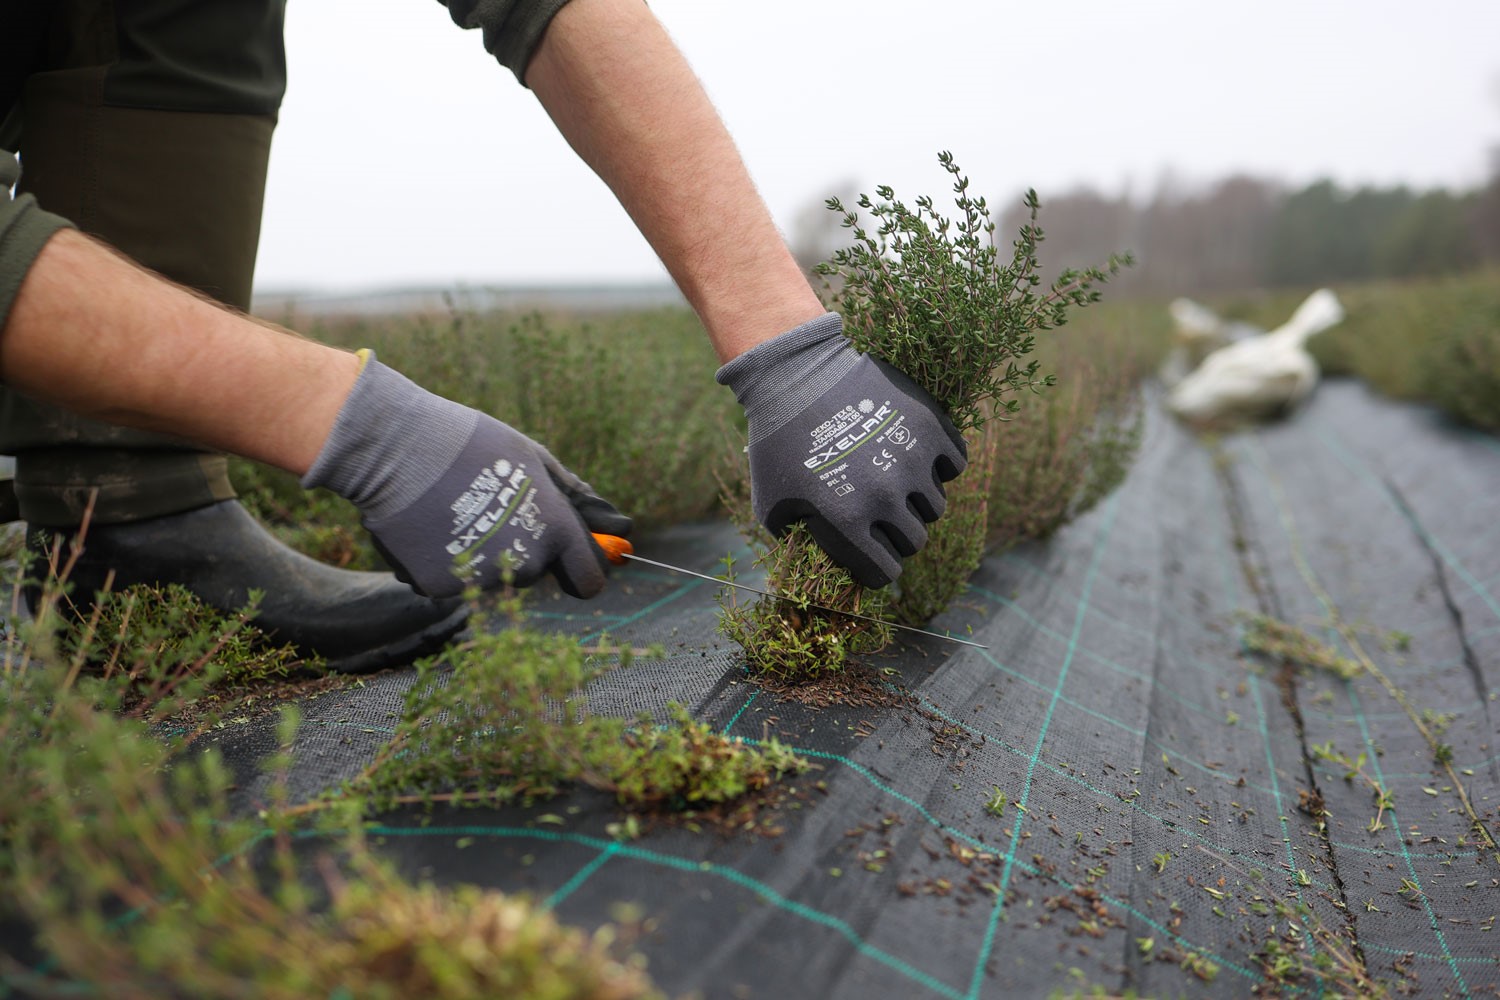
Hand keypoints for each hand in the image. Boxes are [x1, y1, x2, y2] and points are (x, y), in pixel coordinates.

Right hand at [303, 353, 630, 598]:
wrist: (396, 448)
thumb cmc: (471, 444)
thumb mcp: (535, 459)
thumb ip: (579, 499)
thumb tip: (621, 528)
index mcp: (553, 530)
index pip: (588, 580)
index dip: (582, 569)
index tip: (572, 558)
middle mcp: (522, 562)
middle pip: (534, 573)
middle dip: (522, 547)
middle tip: (490, 504)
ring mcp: (479, 578)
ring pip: (491, 576)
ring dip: (481, 552)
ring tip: (454, 507)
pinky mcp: (438, 587)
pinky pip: (452, 579)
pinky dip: (443, 559)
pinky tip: (429, 523)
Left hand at [716, 313, 966, 587]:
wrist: (795, 375)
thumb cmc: (778, 441)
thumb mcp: (772, 500)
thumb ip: (797, 538)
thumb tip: (822, 560)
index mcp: (848, 520)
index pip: (884, 573)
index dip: (876, 569)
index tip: (873, 556)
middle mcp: (886, 496)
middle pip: (913, 541)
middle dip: (896, 535)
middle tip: (881, 516)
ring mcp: (912, 460)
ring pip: (934, 506)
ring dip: (916, 501)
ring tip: (894, 481)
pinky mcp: (930, 427)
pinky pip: (954, 464)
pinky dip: (940, 465)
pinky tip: (916, 456)